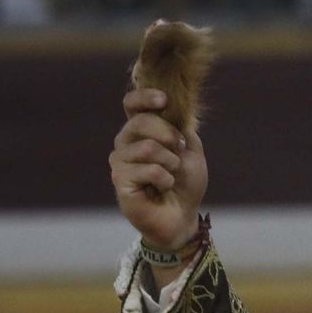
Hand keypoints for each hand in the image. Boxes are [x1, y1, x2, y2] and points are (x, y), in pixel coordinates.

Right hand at [109, 88, 207, 248]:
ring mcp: (120, 161)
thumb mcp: (191, 150)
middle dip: (169, 136)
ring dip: (170, 162)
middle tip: (178, 152)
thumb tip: (172, 110)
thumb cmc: (185, 182)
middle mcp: (126, 142)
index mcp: (142, 130)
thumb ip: (182, 128)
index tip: (164, 100)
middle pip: (140, 121)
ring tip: (172, 175)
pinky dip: (166, 179)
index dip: (144, 97)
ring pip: (147, 147)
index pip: (132, 104)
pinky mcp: (120, 181)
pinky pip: (149, 170)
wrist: (183, 214)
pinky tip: (163, 187)